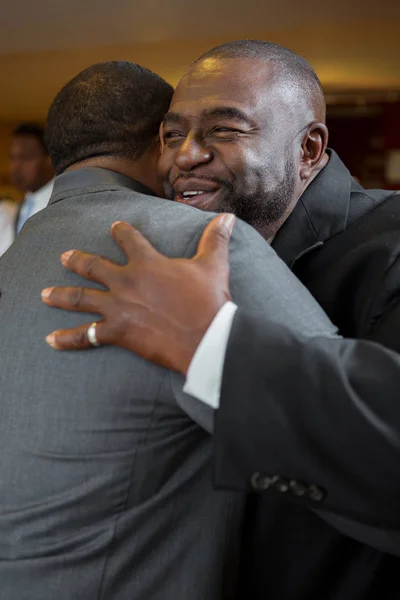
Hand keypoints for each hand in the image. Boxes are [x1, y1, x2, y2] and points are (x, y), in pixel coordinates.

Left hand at [42, 214, 235, 374]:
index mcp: (147, 262)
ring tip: (44, 294)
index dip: (120, 231)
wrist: (206, 337)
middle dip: (77, 260)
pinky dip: (67, 339)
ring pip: (80, 297)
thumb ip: (216, 238)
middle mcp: (126, 280)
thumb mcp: (213, 264)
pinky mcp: (116, 331)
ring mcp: (117, 306)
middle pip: (93, 266)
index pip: (129, 238)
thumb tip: (228, 217)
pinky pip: (85, 335)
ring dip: (60, 295)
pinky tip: (50, 340)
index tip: (114, 226)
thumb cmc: (209, 300)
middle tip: (64, 256)